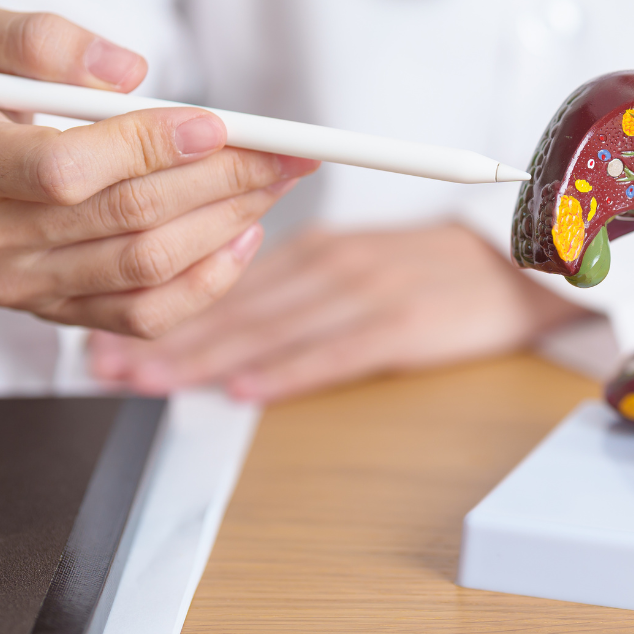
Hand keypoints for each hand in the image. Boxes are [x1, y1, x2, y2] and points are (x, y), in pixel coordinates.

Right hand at [0, 6, 317, 336]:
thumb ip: (39, 39)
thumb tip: (126, 72)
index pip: (65, 169)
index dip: (148, 148)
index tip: (217, 124)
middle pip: (125, 220)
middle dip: (220, 181)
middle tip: (285, 152)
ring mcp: (20, 287)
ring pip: (146, 268)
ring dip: (226, 223)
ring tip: (275, 182)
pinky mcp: (55, 315)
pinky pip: (145, 316)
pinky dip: (207, 281)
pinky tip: (244, 235)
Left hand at [88, 223, 591, 399]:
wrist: (526, 269)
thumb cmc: (438, 271)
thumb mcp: (363, 260)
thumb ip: (297, 282)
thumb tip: (220, 316)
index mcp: (319, 245)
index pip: (225, 280)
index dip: (162, 306)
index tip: (109, 331)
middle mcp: (334, 261)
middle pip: (234, 305)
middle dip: (163, 336)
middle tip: (108, 364)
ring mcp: (368, 290)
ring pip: (270, 326)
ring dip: (204, 356)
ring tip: (150, 381)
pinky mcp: (404, 323)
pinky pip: (335, 349)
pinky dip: (287, 369)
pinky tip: (246, 388)